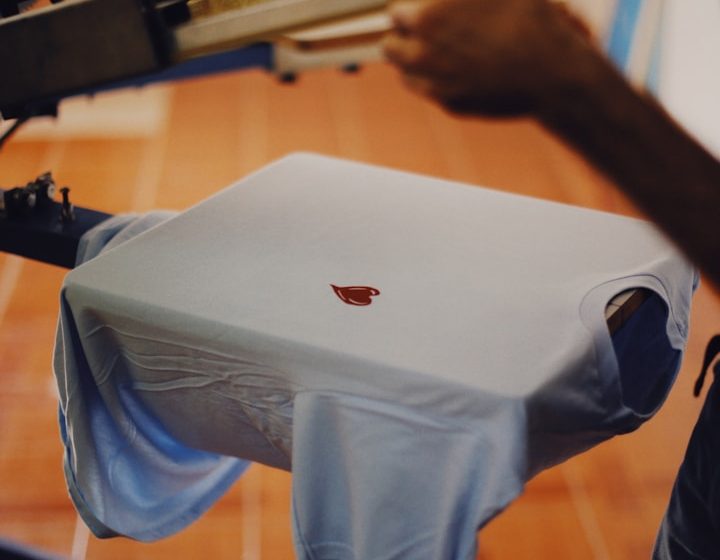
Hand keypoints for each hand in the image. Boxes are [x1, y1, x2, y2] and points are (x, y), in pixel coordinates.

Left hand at [382, 0, 602, 116]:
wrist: (552, 70)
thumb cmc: (527, 18)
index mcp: (426, 18)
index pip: (395, 14)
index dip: (413, 12)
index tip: (427, 13)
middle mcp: (422, 54)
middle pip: (391, 46)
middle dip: (406, 39)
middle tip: (429, 35)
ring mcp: (434, 84)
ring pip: (405, 73)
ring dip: (416, 62)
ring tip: (443, 53)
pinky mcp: (449, 104)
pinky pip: (428, 91)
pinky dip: (436, 81)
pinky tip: (459, 70)